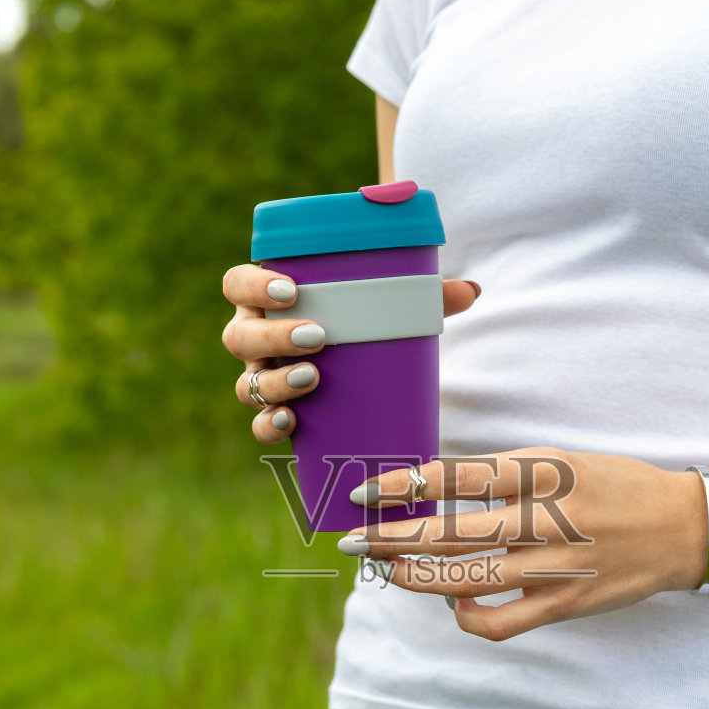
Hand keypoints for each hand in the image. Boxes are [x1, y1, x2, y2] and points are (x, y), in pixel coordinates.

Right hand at [221, 265, 480, 442]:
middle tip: (318, 337)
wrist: (359, 369)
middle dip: (274, 337)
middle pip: (239, 336)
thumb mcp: (390, 307)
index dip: (253, 284)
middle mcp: (254, 337)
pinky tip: (290, 422)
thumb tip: (471, 291)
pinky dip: (270, 425)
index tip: (291, 289)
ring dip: (275, 383)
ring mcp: (261, 378)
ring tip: (314, 377)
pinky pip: (260, 425)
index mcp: (268, 299)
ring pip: (247, 383)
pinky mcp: (275, 413)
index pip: (237, 283)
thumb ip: (425, 295)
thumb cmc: (365, 323)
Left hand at [337, 447, 708, 640]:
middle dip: (390, 539)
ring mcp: (555, 566)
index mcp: (544, 473)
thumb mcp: (561, 460)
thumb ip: (504, 473)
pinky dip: (468, 618)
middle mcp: (547, 519)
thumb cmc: (612, 486)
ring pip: (467, 581)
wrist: (680, 527)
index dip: (405, 485)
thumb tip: (434, 483)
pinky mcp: (565, 603)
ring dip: (416, 578)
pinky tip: (453, 605)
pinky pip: (501, 622)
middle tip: (353, 540)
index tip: (365, 493)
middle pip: (450, 534)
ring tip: (389, 570)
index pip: (458, 476)